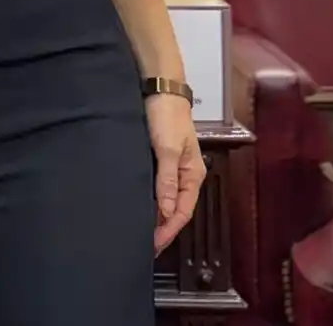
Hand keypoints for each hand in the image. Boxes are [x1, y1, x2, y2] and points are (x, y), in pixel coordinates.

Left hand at [148, 91, 204, 253]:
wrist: (160, 87)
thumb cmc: (166, 116)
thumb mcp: (168, 149)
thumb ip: (167, 180)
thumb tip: (166, 211)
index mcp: (192, 175)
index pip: (182, 211)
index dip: (168, 230)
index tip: (153, 245)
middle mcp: (185, 174)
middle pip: (176, 208)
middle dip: (163, 228)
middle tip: (144, 245)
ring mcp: (173, 166)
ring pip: (166, 198)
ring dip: (156, 215)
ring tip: (141, 230)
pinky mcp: (161, 158)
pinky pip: (158, 186)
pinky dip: (151, 199)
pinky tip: (140, 205)